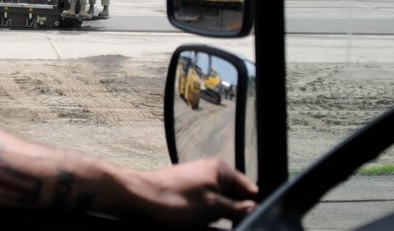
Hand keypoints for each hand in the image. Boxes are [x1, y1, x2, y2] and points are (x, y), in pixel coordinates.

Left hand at [128, 159, 257, 226]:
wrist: (137, 199)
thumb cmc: (173, 200)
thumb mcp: (211, 208)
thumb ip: (237, 209)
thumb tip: (255, 209)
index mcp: (221, 169)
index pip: (250, 190)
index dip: (250, 207)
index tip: (246, 222)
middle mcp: (210, 172)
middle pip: (234, 199)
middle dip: (230, 214)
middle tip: (217, 222)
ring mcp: (197, 182)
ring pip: (218, 206)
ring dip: (214, 218)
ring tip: (201, 222)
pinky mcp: (186, 193)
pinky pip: (203, 208)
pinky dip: (202, 217)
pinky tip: (193, 222)